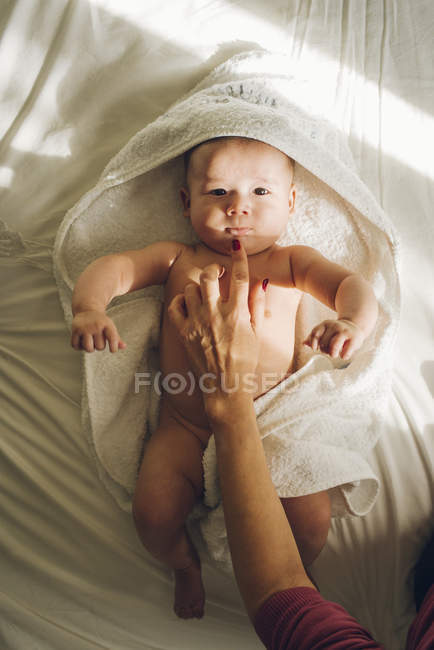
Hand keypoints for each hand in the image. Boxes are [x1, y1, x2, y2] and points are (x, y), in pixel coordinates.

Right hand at [71, 310, 126, 352]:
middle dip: (99, 346)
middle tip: (97, 339)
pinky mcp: (75, 330)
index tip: (112, 350)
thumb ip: (116, 339)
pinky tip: (81, 341)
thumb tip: (123, 347)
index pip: (113, 338)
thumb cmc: (101, 322)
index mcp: (107, 324)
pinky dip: (79, 347)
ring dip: (89, 349)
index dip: (114, 347)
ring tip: (90, 342)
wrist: (87, 309)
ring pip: (88, 348)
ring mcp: (85, 328)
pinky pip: (76, 346)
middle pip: (100, 347)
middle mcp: (96, 325)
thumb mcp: (110, 327)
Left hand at [168, 242, 265, 411]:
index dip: (239, 257)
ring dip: (197, 286)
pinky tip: (187, 303)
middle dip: (213, 269)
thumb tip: (260, 282)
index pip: (239, 276)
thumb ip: (257, 305)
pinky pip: (175, 306)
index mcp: (237, 313)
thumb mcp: (257, 332)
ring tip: (204, 293)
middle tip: (217, 273)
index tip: (237, 246)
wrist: (225, 386)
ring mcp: (197, 323)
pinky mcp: (184, 333)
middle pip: (209, 276)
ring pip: (190, 289)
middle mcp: (216, 314)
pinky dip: (180, 301)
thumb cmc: (245, 361)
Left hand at [303, 318, 364, 359]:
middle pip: (324, 342)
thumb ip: (314, 338)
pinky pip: (347, 350)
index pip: (315, 333)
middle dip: (324, 350)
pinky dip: (344, 355)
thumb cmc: (336, 333)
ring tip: (334, 355)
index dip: (313, 343)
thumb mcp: (325, 332)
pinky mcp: (354, 338)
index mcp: (325, 324)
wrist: (355, 327)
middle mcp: (335, 326)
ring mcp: (345, 331)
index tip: (315, 349)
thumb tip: (304, 343)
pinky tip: (344, 356)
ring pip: (334, 345)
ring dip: (332, 353)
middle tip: (328, 351)